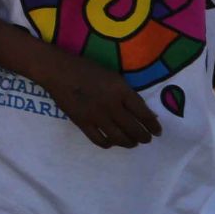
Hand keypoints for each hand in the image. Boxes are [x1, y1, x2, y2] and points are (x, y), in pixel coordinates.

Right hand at [37, 48, 162, 147]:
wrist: (57, 70)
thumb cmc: (86, 69)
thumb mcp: (112, 76)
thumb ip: (128, 94)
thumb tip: (144, 113)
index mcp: (120, 90)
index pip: (144, 114)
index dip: (153, 125)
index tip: (157, 131)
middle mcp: (111, 105)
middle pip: (134, 129)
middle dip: (144, 137)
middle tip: (146, 138)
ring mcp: (96, 116)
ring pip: (119, 138)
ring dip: (129, 143)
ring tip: (132, 142)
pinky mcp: (82, 123)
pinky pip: (100, 140)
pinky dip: (109, 144)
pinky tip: (111, 141)